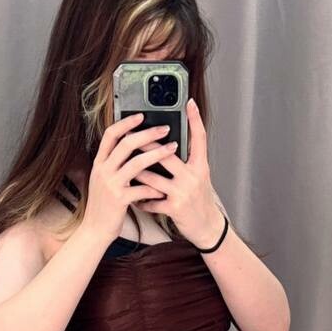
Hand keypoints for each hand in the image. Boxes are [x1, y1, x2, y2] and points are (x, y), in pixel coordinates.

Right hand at [81, 112, 178, 244]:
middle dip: (148, 133)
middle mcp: (103, 171)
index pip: (110, 135)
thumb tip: (131, 147)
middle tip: (165, 128)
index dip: (126, 123)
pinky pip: (141, 188)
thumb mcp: (103, 180)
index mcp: (99, 163)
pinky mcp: (119, 200)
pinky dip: (155, 187)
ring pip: (137, 163)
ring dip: (157, 153)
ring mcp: (110, 184)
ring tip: (172, 149)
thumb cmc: (104, 206)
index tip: (141, 116)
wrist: (94, 230)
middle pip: (126, 144)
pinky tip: (164, 187)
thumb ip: (113, 164)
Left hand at [137, 99, 225, 247]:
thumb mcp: (199, 177)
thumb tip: (170, 144)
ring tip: (124, 167)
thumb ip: (187, 161)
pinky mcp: (174, 208)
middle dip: (145, 145)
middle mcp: (192, 176)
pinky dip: (140, 199)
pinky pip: (150, 200)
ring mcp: (182, 192)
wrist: (207, 227)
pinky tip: (133, 197)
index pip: (199, 138)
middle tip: (131, 135)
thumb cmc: (199, 200)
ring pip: (151, 177)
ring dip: (136, 173)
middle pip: (166, 154)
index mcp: (200, 166)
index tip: (189, 103)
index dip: (195, 119)